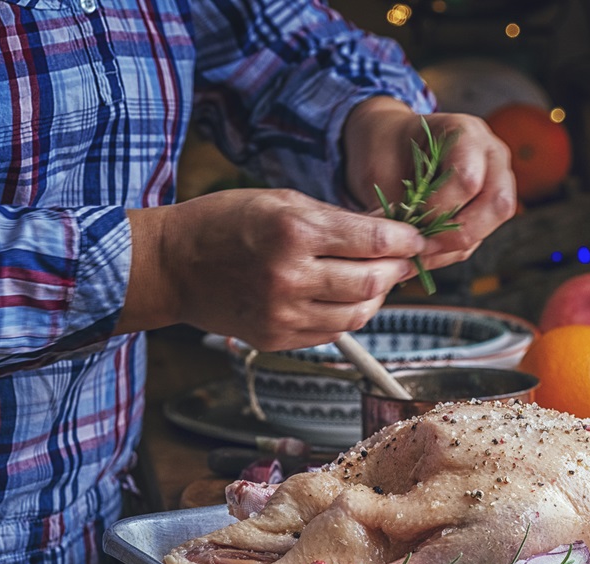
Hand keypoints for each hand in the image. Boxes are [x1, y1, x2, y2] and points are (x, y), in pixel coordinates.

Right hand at [117, 188, 427, 350]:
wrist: (172, 265)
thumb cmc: (224, 223)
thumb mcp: (281, 201)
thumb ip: (336, 218)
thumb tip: (387, 230)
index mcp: (293, 233)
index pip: (373, 242)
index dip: (405, 241)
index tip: (417, 239)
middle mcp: (290, 276)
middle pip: (372, 282)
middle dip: (396, 270)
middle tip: (402, 260)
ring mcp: (283, 313)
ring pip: (359, 313)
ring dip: (376, 296)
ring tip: (375, 279)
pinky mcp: (277, 338)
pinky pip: (333, 331)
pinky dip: (348, 315)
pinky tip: (344, 298)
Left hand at [341, 97, 516, 268]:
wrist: (388, 147)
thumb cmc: (384, 150)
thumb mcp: (379, 170)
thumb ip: (394, 205)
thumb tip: (399, 247)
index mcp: (467, 133)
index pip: (468, 180)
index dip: (439, 207)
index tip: (410, 214)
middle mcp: (492, 156)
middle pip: (498, 205)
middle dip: (457, 232)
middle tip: (421, 240)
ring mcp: (497, 183)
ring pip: (491, 227)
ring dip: (452, 245)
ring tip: (417, 245)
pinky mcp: (486, 211)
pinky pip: (478, 239)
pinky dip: (448, 250)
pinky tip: (422, 246)